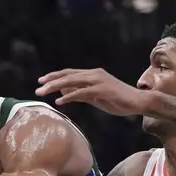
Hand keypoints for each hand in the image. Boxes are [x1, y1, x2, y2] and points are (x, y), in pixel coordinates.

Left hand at [35, 68, 149, 115]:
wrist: (138, 102)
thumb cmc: (118, 100)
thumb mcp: (96, 98)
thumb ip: (81, 94)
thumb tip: (64, 93)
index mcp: (93, 75)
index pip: (69, 73)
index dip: (55, 77)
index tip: (41, 82)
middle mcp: (94, 74)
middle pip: (68, 75)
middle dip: (51, 81)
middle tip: (37, 88)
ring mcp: (98, 81)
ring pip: (72, 81)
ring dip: (55, 87)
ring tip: (43, 93)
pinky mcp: (102, 90)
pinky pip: (81, 92)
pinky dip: (69, 96)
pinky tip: (59, 102)